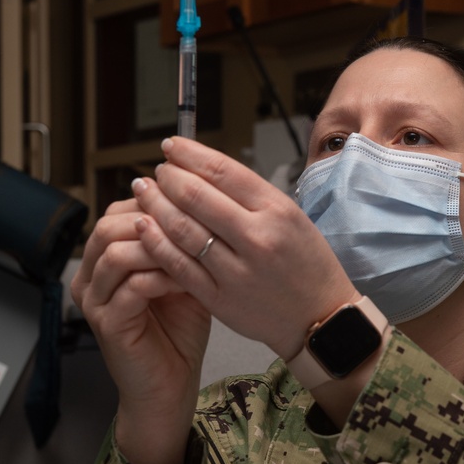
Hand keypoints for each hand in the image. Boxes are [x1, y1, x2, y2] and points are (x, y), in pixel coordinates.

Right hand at [72, 197, 210, 463]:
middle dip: (155, 220)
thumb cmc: (178, 333)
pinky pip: (132, 286)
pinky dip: (163, 277)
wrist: (170, 388)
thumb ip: (181, 243)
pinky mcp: (106, 324)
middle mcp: (90, 277)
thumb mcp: (183, 277)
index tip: (194, 204)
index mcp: (103, 261)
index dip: (156, 204)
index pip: (119, 213)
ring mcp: (93, 301)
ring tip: (194, 250)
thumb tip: (198, 201)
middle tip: (194, 223)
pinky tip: (189, 280)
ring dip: (160, 247)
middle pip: (110, 226)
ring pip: (116, 252)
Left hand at [130, 137, 359, 361]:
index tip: (171, 145)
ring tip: (144, 192)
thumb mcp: (292, 218)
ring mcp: (237, 271)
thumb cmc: (306, 264)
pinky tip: (144, 226)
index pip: (223, 171)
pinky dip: (156, 242)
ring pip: (182, 229)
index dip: (189, 154)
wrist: (320, 318)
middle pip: (196, 196)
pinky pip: (178, 265)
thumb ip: (251, 196)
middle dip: (168, 177)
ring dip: (155, 205)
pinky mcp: (220, 299)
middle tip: (157, 171)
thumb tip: (204, 169)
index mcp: (277, 211)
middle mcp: (257, 238)